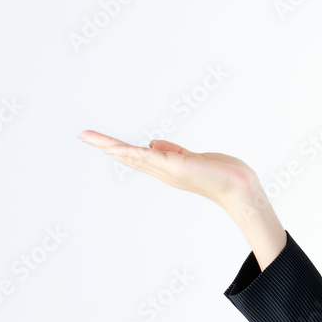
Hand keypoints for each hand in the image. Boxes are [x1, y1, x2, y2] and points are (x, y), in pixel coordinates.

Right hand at [78, 130, 262, 214]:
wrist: (238, 186)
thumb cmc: (220, 174)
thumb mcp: (192, 159)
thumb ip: (173, 151)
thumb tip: (153, 143)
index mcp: (165, 168)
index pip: (135, 155)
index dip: (116, 148)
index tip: (98, 141)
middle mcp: (162, 170)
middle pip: (127, 155)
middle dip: (104, 145)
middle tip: (82, 134)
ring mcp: (167, 169)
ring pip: (132, 155)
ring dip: (109, 146)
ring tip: (89, 137)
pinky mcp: (175, 166)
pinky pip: (148, 157)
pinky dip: (130, 152)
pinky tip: (114, 148)